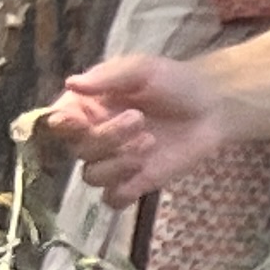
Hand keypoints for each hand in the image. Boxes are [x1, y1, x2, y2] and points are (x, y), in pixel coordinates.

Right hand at [42, 54, 242, 202]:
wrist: (212, 108)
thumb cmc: (173, 82)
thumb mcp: (140, 70)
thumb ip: (107, 77)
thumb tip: (71, 84)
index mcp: (86, 107)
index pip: (57, 122)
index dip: (63, 124)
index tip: (79, 119)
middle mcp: (94, 136)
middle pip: (78, 151)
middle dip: (107, 137)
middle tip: (140, 120)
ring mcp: (115, 162)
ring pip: (92, 177)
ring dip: (117, 163)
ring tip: (149, 142)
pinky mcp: (137, 183)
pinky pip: (113, 200)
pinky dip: (122, 191)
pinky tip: (143, 172)